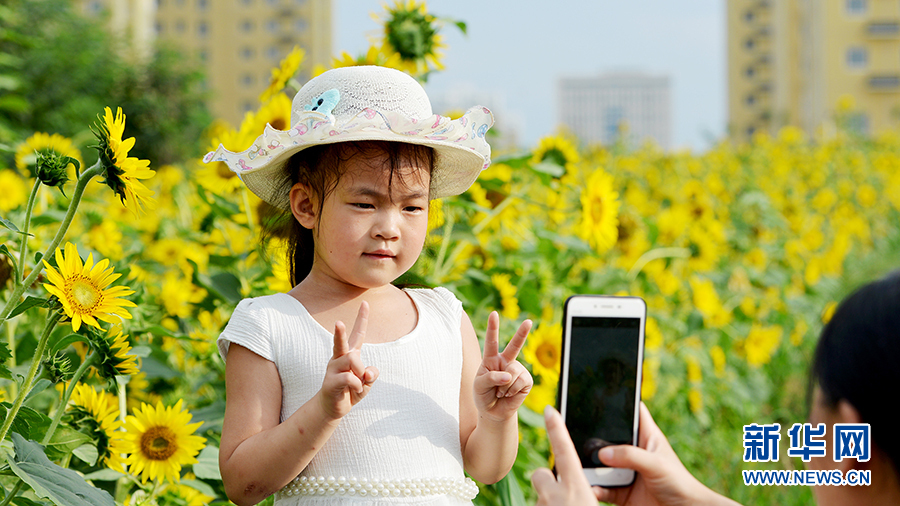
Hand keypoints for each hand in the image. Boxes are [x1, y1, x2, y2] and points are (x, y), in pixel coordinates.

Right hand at [317, 302, 378, 420]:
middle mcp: (339, 358)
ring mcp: (333, 369)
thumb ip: (372, 375)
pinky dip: (358, 385)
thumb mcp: (367, 383)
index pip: (358, 334)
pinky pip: (351, 378)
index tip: (365, 302)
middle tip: (338, 322)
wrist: (333, 407)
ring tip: (358, 383)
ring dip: (361, 373)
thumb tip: (369, 373)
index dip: (362, 318)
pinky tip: (354, 390)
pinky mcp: (330, 382)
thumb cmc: (351, 390)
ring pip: (353, 361)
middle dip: (340, 333)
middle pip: (341, 342)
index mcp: (350, 354)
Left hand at [473, 311, 532, 421]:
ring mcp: (517, 369)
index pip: (491, 341)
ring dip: (504, 387)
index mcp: (491, 359)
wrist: (494, 411)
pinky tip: (508, 394)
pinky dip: (512, 391)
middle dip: (522, 333)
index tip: (494, 314)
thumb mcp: (478, 386)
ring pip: (512, 373)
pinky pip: (520, 382)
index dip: (493, 327)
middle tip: (529, 322)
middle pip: (514, 346)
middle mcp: (505, 361)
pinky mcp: (526, 380)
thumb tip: (508, 375)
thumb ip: (490, 378)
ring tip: (500, 392)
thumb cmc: (483, 395)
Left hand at [531, 406, 597, 505]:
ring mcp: (540, 504)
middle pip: (540, 475)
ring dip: (548, 504)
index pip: (564, 450)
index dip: (556, 428)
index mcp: (576, 488)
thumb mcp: (592, 504)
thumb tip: (575, 489)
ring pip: (540, 497)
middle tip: (560, 500)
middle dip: (546, 483)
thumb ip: (581, 492)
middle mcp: (554, 494)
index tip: (549, 410)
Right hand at [595, 403, 739, 505]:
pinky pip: (602, 487)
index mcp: (646, 437)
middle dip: (593, 438)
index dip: (618, 401)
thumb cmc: (680, 484)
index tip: (597, 394)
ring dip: (591, 466)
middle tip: (577, 435)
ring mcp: (626, 472)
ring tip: (581, 464)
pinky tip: (592, 487)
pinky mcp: (621, 491)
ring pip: (601, 464)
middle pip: (608, 438)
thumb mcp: (656, 464)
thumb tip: (602, 453)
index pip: (631, 412)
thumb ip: (631, 456)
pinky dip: (595, 487)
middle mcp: (633, 452)